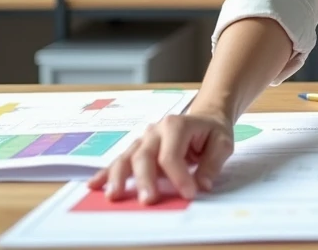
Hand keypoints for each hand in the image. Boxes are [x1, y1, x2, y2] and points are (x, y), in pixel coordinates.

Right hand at [86, 110, 233, 203]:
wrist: (206, 118)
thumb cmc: (212, 131)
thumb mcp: (223, 143)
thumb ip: (213, 163)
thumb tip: (202, 185)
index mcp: (177, 125)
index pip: (171, 154)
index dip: (178, 176)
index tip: (189, 194)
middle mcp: (156, 130)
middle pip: (144, 156)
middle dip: (145, 179)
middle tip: (148, 200)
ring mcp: (143, 139)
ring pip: (127, 158)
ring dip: (119, 177)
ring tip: (114, 195)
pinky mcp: (137, 149)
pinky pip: (120, 161)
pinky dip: (107, 173)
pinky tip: (95, 184)